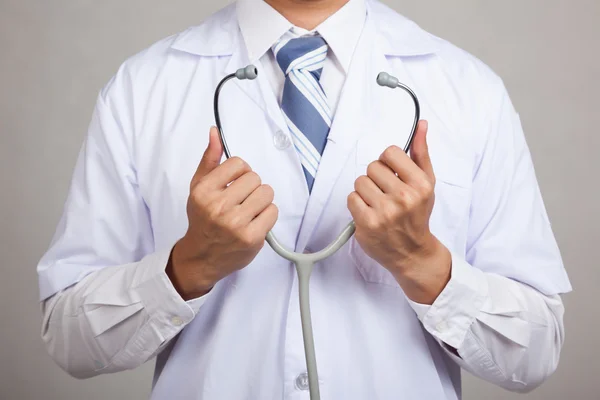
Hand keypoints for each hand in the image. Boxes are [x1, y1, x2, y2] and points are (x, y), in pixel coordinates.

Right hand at [167, 127, 278, 299]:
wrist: (202, 256)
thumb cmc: (203, 219)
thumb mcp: (199, 187)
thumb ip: (209, 159)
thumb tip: (215, 132)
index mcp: (203, 191)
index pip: (238, 164)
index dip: (240, 172)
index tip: (234, 184)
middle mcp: (218, 207)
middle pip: (255, 178)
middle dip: (251, 187)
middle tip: (242, 200)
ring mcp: (235, 224)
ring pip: (266, 193)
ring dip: (261, 200)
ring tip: (249, 210)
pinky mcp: (251, 238)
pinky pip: (273, 211)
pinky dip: (267, 215)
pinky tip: (255, 221)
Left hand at [347, 121, 450, 303]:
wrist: (412, 252)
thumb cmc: (417, 215)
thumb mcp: (426, 183)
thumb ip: (421, 153)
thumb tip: (422, 125)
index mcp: (420, 184)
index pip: (390, 152)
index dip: (388, 163)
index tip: (392, 174)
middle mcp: (404, 197)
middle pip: (373, 167)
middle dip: (376, 178)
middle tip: (385, 192)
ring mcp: (384, 212)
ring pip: (360, 182)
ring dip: (365, 191)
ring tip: (377, 203)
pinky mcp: (367, 224)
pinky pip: (351, 198)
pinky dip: (357, 204)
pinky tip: (369, 212)